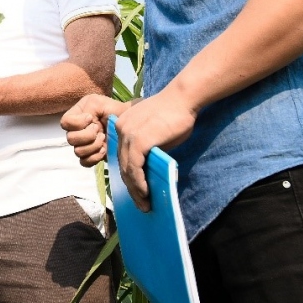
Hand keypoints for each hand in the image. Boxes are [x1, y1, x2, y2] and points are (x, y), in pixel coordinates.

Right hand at [60, 95, 129, 166]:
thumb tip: (86, 120)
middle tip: (99, 129)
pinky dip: (95, 157)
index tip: (91, 118)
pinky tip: (104, 149)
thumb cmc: (113, 110)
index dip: (77, 122)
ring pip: (78, 151)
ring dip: (93, 145)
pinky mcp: (90, 156)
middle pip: (70, 139)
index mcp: (76, 117)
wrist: (128, 124)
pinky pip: (85, 162)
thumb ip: (88, 107)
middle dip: (87, 135)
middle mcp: (76, 131)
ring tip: (103, 137)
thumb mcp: (98, 102)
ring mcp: (83, 145)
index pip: (65, 123)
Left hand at [110, 90, 197, 211]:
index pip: (122, 156)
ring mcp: (128, 135)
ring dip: (136, 189)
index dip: (128, 176)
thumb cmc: (174, 114)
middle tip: (141, 204)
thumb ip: (146, 147)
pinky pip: (135, 167)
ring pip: (127, 169)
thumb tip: (147, 170)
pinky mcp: (138, 140)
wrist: (182, 99)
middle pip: (122, 165)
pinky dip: (139, 182)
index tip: (136, 191)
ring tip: (145, 204)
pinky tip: (146, 193)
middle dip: (131, 188)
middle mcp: (120, 130)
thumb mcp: (154, 132)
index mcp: (122, 126)